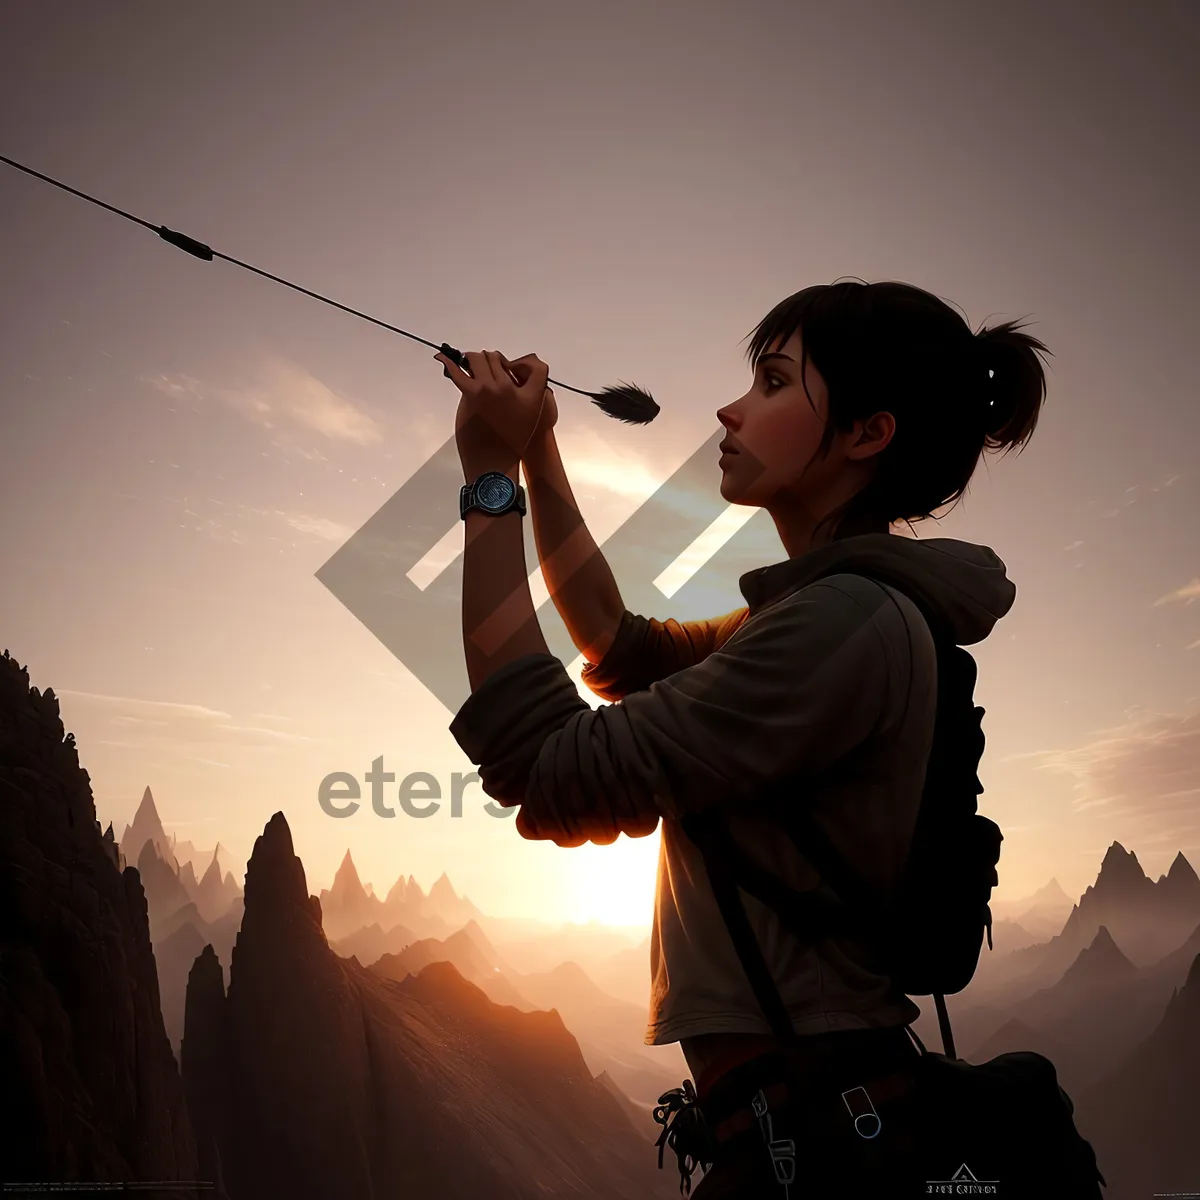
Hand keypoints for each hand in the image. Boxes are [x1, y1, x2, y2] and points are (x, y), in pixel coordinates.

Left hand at [437, 349, 549, 467]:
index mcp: (532, 395)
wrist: (494, 462)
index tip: (511, 369)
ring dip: (471, 362)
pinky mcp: (470, 394)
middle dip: (490, 362)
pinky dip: (449, 362)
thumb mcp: (530, 419)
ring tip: (467, 368)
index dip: (523, 364)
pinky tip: (443, 358)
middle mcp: (510, 387)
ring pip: (477, 359)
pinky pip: (458, 371)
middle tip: (485, 374)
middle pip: (496, 358)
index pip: (537, 366)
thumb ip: (526, 397)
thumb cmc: (510, 445)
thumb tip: (509, 379)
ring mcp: (488, 388)